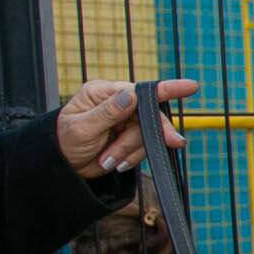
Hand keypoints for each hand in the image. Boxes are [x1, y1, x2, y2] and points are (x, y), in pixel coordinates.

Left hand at [58, 78, 197, 178]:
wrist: (62, 166)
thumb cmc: (64, 142)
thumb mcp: (82, 127)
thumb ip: (107, 112)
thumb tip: (129, 94)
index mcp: (104, 93)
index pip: (139, 90)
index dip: (168, 88)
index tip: (191, 87)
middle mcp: (117, 104)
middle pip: (149, 116)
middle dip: (152, 134)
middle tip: (173, 143)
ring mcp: (124, 122)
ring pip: (146, 136)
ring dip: (129, 151)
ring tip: (107, 159)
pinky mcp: (128, 139)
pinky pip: (142, 149)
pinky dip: (130, 158)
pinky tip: (114, 162)